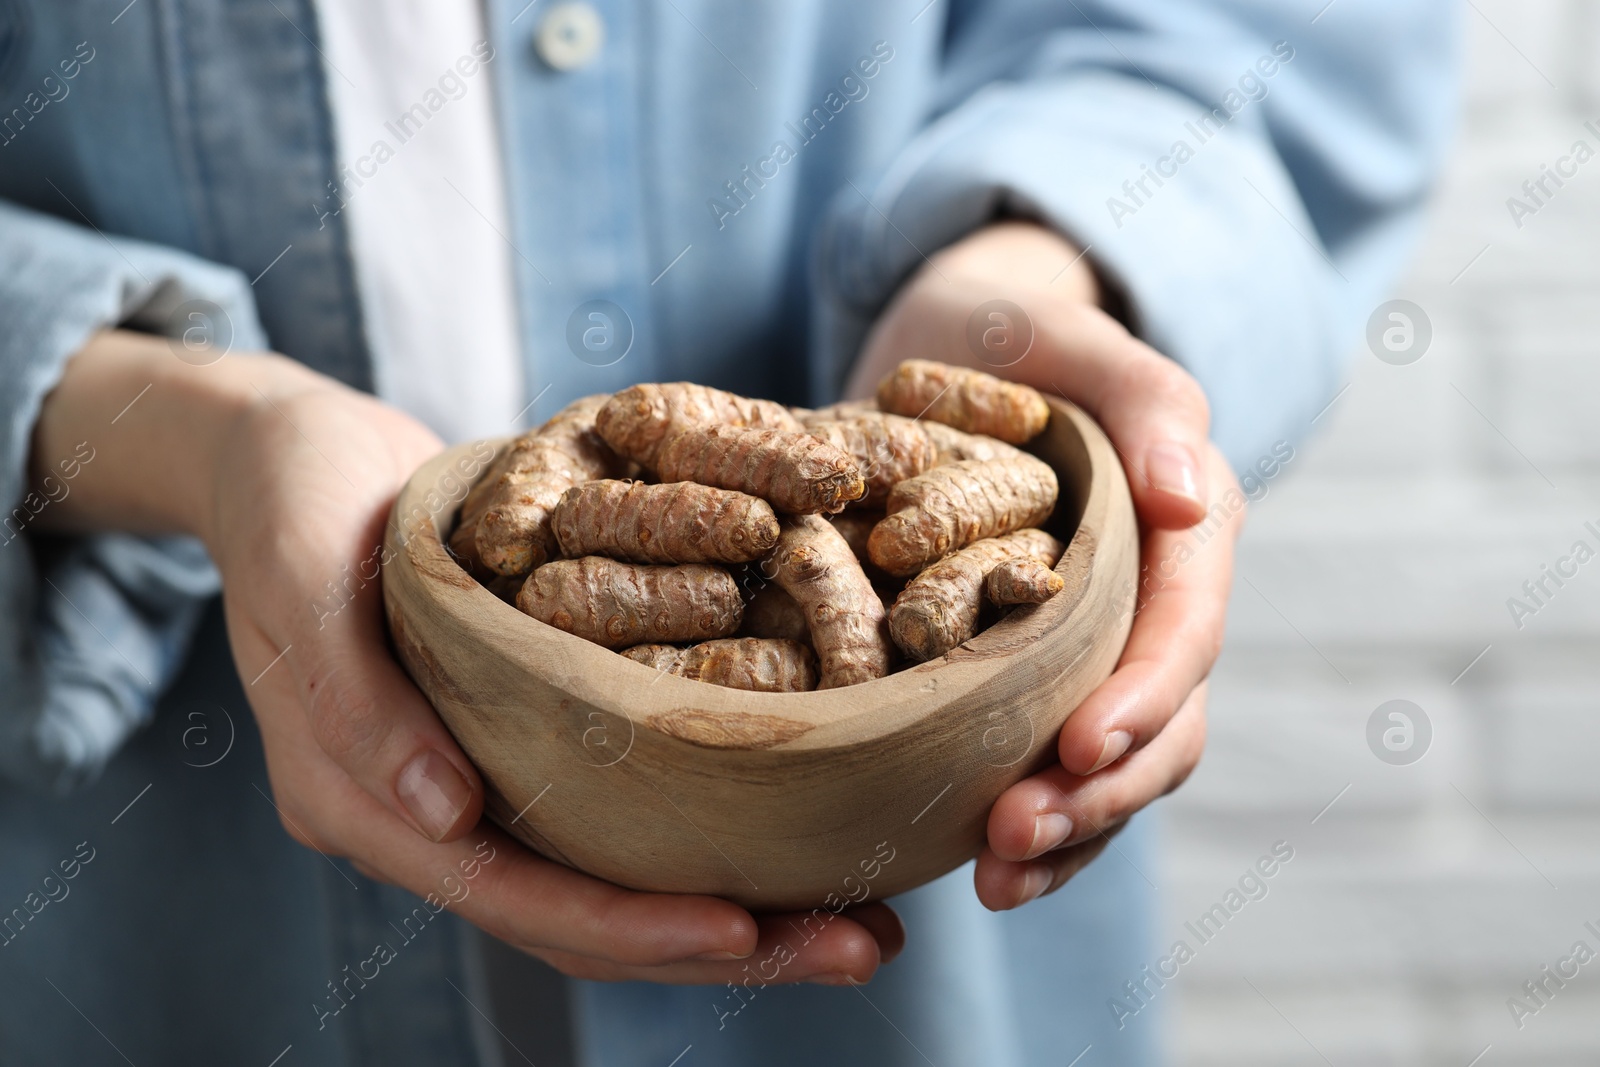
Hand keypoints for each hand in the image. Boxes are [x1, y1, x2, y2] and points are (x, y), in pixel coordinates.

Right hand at [35, 330, 902, 983]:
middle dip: (723, 945)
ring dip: (737, 909)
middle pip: (586, 919)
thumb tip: (446, 818)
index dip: (627, 925)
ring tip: (859, 924)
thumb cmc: (295, 501)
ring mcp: (480, 783)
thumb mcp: (306, 578)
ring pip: (617, 878)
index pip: (510, 898)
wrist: (300, 454)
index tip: (742, 930)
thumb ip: (358, 704)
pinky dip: (708, 832)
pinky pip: (623, 811)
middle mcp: (430, 818)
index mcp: (363, 804)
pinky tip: (799, 829)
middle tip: (859, 950)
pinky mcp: (526, 740)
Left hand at [849, 222, 1242, 909]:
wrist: (952, 349)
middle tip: (1011, 840)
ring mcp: (1105, 649)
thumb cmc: (1009, 331)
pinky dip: (1033, 823)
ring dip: (1069, 832)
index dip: (1142, 696)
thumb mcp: (1065, 336)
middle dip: (1097, 791)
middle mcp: (1157, 600)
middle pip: (1161, 722)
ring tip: (995, 880)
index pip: (1184, 628)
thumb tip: (1190, 500)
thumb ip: (1144, 399)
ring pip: (1117, 764)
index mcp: (1182, 528)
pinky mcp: (1045, 678)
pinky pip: (1057, 767)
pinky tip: (978, 868)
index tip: (1076, 746)